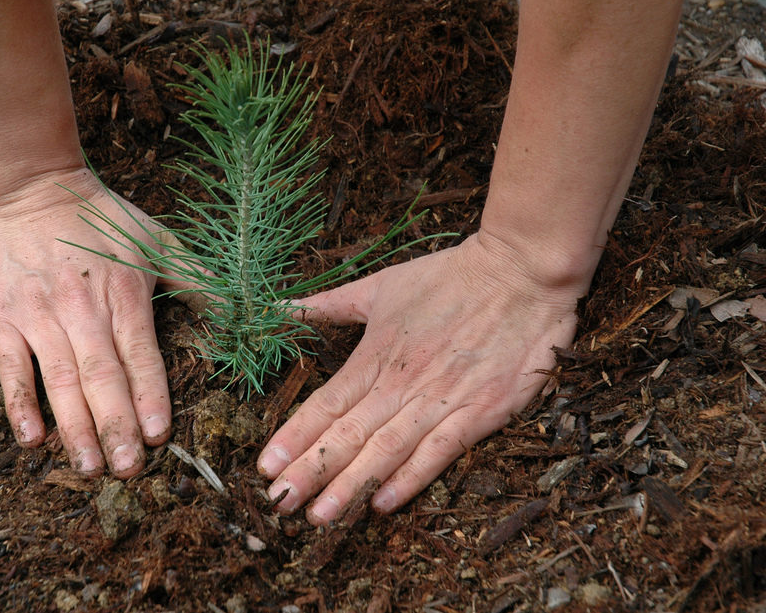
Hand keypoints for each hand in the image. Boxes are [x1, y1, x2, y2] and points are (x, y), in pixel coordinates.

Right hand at [0, 167, 172, 477]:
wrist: (27, 184)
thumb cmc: (98, 215)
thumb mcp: (155, 238)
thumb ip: (197, 278)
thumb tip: (242, 311)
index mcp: (123, 292)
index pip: (140, 354)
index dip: (150, 395)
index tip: (159, 435)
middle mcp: (81, 308)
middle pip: (101, 375)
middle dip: (116, 426)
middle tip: (129, 470)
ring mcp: (38, 315)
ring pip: (59, 380)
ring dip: (75, 427)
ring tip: (90, 467)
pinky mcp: (2, 318)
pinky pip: (10, 368)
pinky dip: (20, 404)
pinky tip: (32, 438)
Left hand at [257, 231, 583, 522]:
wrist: (521, 271)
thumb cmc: (449, 277)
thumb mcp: (382, 284)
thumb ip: (330, 304)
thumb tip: (281, 308)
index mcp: (376, 353)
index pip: (326, 403)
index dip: (294, 437)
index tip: (265, 467)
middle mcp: (402, 382)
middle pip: (348, 434)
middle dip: (311, 471)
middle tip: (279, 504)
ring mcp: (442, 399)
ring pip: (387, 450)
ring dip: (350, 485)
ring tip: (319, 516)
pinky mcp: (482, 411)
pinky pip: (440, 452)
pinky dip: (411, 479)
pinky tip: (382, 504)